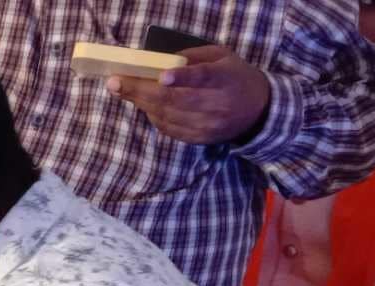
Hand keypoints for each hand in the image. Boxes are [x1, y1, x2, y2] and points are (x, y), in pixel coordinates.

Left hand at [108, 45, 271, 145]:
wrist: (258, 111)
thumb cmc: (235, 77)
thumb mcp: (222, 57)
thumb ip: (194, 57)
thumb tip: (160, 61)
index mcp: (225, 78)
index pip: (203, 78)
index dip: (183, 77)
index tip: (162, 76)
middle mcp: (217, 104)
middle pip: (175, 99)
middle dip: (140, 91)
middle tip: (115, 83)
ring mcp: (207, 125)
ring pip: (167, 116)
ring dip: (140, 103)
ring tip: (122, 90)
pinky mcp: (199, 139)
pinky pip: (168, 129)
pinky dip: (152, 116)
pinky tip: (144, 105)